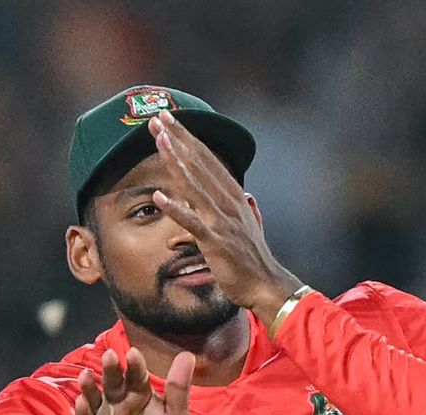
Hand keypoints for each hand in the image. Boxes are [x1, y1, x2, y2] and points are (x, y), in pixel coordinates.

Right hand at [74, 348, 193, 414]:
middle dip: (111, 370)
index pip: (137, 376)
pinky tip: (82, 403)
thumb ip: (179, 389)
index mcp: (140, 394)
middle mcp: (119, 401)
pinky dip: (81, 412)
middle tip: (109, 356)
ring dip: (89, 387)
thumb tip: (187, 355)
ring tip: (86, 376)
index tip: (134, 353)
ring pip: (94, 397)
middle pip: (114, 382)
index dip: (135, 365)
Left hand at [147, 111, 302, 322]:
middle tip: (159, 117)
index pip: (208, 161)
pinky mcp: (216, 242)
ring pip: (195, 186)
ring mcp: (222, 222)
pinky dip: (177, 210)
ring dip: (175, 162)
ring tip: (158, 141)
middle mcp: (229, 204)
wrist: (267, 286)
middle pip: (200, 165)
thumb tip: (249, 197)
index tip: (173, 120)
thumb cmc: (255, 260)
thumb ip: (248, 210)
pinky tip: (159, 197)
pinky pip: (193, 223)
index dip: (190, 139)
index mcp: (235, 198)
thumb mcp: (252, 227)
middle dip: (179, 139)